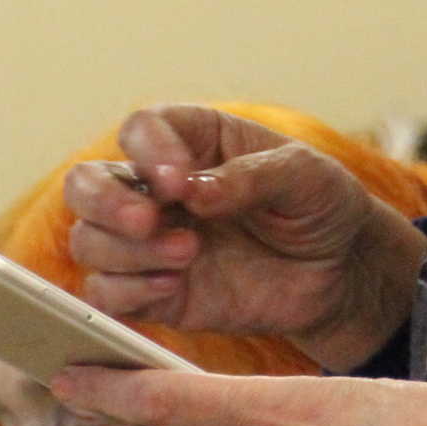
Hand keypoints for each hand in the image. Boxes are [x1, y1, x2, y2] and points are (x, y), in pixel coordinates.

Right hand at [63, 106, 426, 369]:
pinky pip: (107, 295)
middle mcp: (158, 190)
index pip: (140, 130)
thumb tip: (193, 191)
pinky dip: (129, 292)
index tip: (179, 181)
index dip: (148, 152)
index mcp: (193, 141)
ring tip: (189, 253)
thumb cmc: (321, 206)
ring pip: (90, 242)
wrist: (340, 272)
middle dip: (105, 201)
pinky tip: (175, 286)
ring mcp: (151, 243)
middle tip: (149, 220)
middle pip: (86, 183)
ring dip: (127, 250)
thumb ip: (251, 177)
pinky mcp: (155, 294)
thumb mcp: (305, 176)